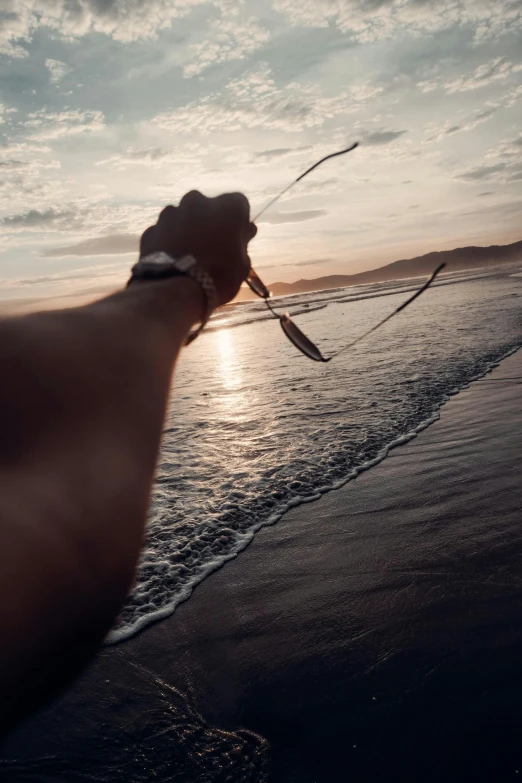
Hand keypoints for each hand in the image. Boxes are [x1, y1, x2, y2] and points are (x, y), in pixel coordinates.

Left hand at [139, 191, 256, 306]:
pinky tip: (174, 259)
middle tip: (213, 246)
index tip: (236, 237)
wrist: (173, 290)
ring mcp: (171, 213)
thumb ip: (243, 242)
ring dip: (189, 229)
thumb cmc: (218, 276)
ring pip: (184, 217)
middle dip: (211, 221)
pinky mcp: (152, 228)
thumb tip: (247, 231)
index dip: (238, 221)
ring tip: (190, 254)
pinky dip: (170, 240)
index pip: (239, 204)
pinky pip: (166, 231)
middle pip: (208, 207)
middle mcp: (197, 201)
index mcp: (226, 206)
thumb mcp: (242, 264)